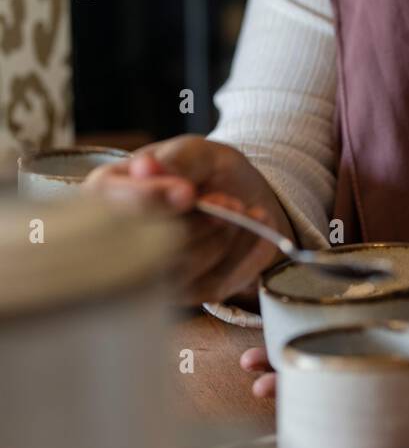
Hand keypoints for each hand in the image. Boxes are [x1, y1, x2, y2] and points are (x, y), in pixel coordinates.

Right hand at [83, 135, 293, 304]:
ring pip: (184, 268)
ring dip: (224, 236)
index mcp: (108, 194)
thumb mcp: (197, 152)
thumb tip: (143, 167)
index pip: (110, 206)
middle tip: (230, 200)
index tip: (188, 193)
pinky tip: (262, 227)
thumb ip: (176, 159)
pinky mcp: (190, 294)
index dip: (149, 201)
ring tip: (244, 208)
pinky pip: (218, 283)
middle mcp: (120, 240)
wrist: (243, 195)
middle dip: (197, 223)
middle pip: (147, 243)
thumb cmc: (208, 170)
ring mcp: (153, 273)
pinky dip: (248, 254)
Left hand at [237, 240, 408, 407]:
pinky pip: (367, 404)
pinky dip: (333, 394)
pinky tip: (300, 385)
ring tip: (259, 381)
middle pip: (348, 402)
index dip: (320, 380)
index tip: (276, 374)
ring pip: (352, 405)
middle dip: (300, 389)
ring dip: (308, 391)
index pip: (371, 385)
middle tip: (254, 378)